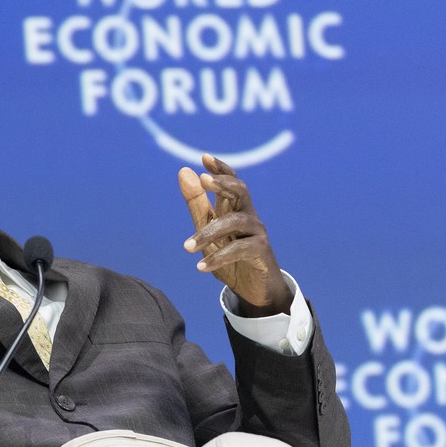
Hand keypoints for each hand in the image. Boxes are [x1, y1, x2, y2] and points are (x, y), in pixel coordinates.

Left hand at [178, 153, 292, 316]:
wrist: (254, 289)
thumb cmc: (231, 257)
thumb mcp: (208, 230)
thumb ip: (197, 204)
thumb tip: (184, 171)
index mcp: (234, 209)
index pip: (231, 182)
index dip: (220, 169)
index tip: (204, 158)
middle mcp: (248, 216)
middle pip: (241, 191)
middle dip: (223, 183)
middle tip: (204, 180)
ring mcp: (257, 233)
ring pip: (235, 222)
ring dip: (208, 233)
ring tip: (187, 247)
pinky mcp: (261, 252)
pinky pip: (239, 250)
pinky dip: (218, 257)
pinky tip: (201, 267)